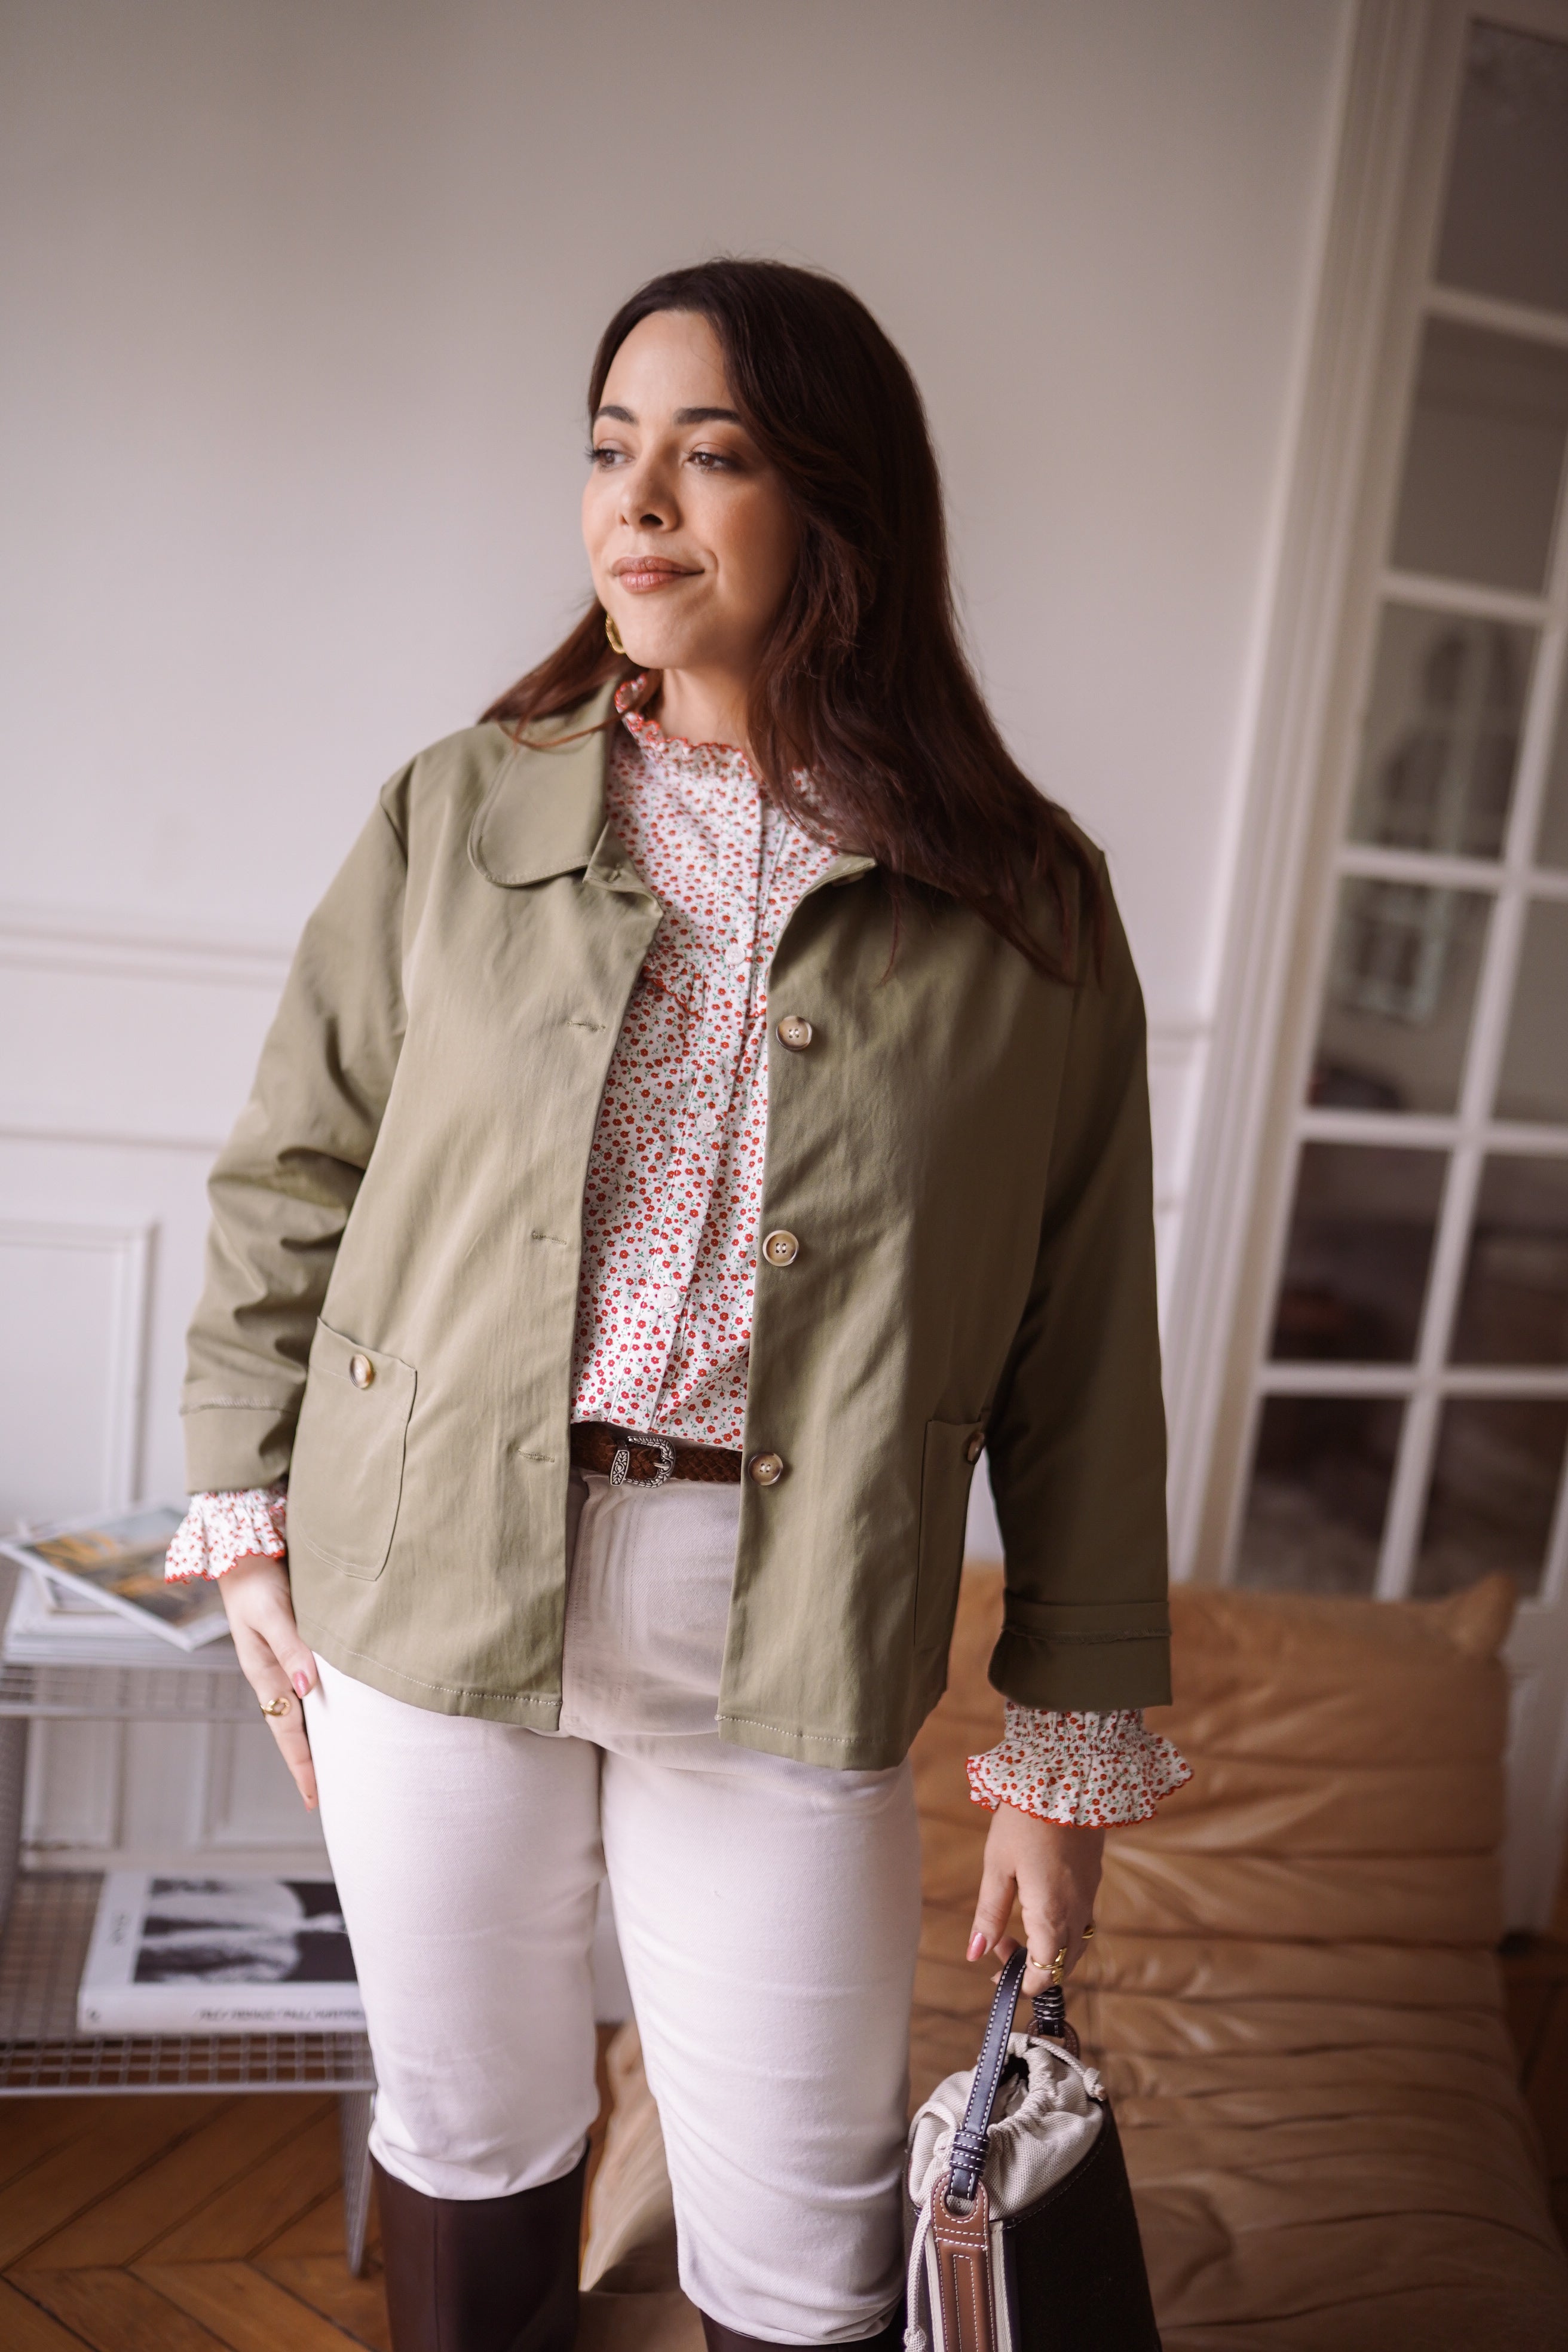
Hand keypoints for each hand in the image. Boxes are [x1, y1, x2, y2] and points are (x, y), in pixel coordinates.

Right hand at [219, 1554, 318, 1809]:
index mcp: (264, 1672)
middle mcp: (274, 1673)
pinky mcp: (294, 1644)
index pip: (286, 1730)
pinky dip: (324, 1705)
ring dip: (319, 1735)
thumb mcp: (271, 1612)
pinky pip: (310, 1684)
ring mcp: (283, 1661)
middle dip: (311, 1762)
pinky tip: (340, 1711)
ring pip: (303, 1709)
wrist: (245, 1548)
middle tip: (334, 1795)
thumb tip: (307, 1689)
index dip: (301, 1764)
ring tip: (343, 1763)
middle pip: (295, 1728)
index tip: (314, 1798)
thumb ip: (291, 1647)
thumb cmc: (256, 1578)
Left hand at [967, 1803, 1103, 1993]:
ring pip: (1076, 1943)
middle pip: (1064, 1964)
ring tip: (1018, 1929)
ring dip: (1051, 1950)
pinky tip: (1040, 1906)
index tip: (997, 1974)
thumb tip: (975, 1954)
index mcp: (1051, 1914)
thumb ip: (990, 1914)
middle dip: (1035, 1968)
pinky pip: (1083, 1920)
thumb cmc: (1024, 1820)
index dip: (1022, 1983)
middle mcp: (1077, 1911)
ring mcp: (1089, 1894)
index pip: (1045, 1973)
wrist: (1066, 1778)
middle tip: (1002, 1946)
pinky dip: (1063, 1929)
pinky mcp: (1093, 1878)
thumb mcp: (997, 1867)